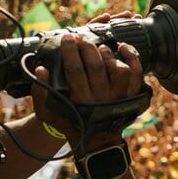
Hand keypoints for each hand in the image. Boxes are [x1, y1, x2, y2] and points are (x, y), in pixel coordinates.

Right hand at [32, 32, 142, 146]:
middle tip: (81, 37)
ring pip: (118, 69)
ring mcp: (120, 96)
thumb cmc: (70, 123)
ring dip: (107, 54)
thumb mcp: (48, 112)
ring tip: (99, 46)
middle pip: (95, 66)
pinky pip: (137, 73)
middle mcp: (101, 98)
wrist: (96, 141)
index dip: (70, 51)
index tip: (66, 37)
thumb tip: (41, 68)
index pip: (74, 70)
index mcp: (80, 100)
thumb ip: (40, 91)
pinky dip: (132, 57)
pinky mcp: (133, 94)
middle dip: (87, 47)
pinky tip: (122, 47)